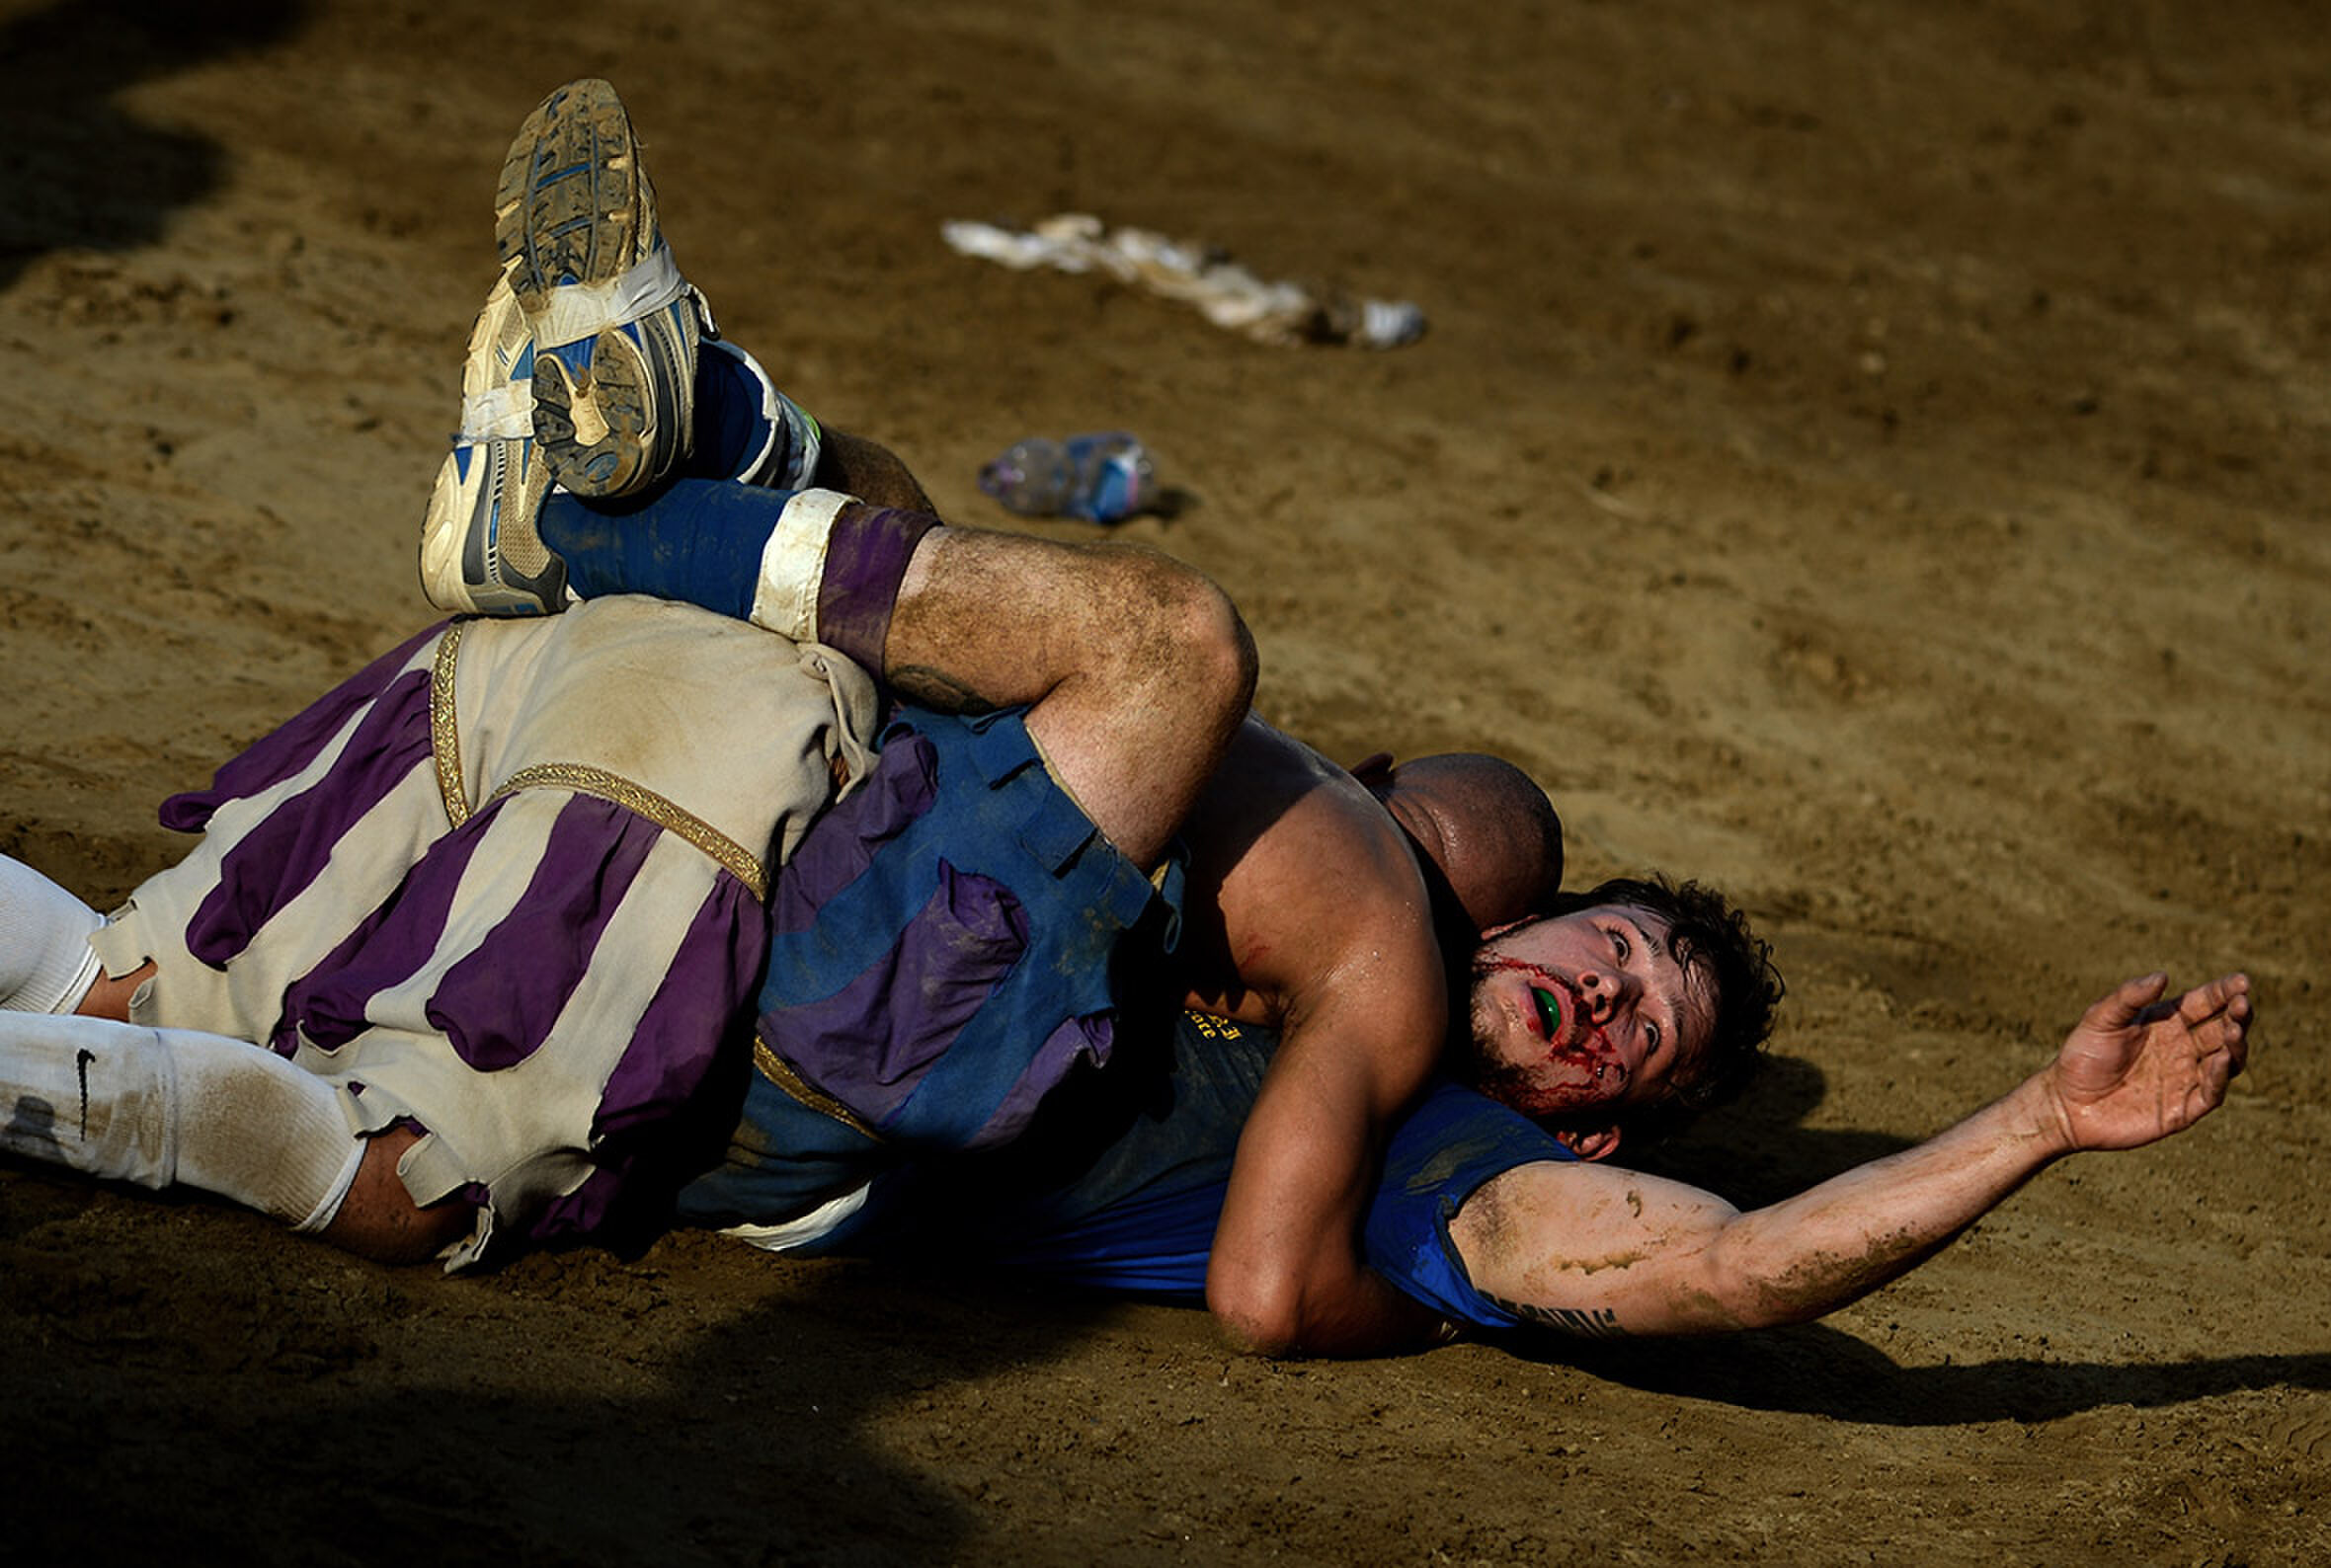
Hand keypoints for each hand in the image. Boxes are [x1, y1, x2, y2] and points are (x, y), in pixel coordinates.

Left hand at [2043, 972, 2251, 1152]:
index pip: (2205, 1003)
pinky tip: (2219, 1059)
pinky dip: (2219, 1076)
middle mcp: (2183, 1048)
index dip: (2225, 992)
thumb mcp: (2100, 1019)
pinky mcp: (2184, 1108)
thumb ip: (2129, 997)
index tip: (2242, 980)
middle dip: (2237, 1015)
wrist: (2067, 1103)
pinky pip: (2211, 1091)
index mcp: (2167, 1022)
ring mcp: (2186, 1078)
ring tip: (2234, 1029)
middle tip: (2243, 1003)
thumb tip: (2162, 976)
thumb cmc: (2082, 1055)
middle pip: (2223, 1029)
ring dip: (2235, 1044)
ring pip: (2227, 1060)